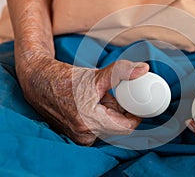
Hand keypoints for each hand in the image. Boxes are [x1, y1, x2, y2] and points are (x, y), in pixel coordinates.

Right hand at [19, 57, 148, 145]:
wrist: (39, 82)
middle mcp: (84, 135)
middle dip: (119, 111)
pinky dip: (100, 116)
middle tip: (111, 95)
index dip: (136, 115)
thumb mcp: (96, 75)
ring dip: (109, 113)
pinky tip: (91, 105)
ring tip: (97, 98)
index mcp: (90, 122)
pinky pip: (97, 128)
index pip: (127, 127)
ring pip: (107, 126)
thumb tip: (144, 69)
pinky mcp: (75, 135)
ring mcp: (79, 137)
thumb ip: (121, 72)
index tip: (137, 103)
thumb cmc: (65, 79)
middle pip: (117, 126)